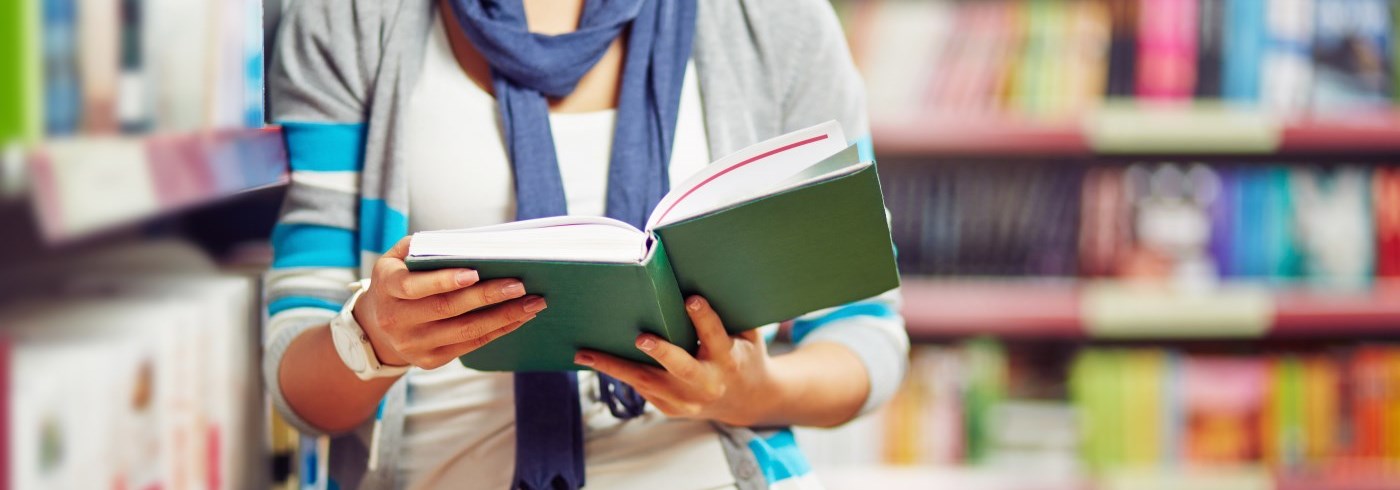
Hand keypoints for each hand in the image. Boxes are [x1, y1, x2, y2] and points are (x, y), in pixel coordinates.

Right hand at [353, 237, 547, 369]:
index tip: (475, 272)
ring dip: (503, 317)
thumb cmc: (398, 280)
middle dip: (487, 296)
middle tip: (520, 285)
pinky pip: (471, 345)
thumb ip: (423, 248)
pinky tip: (520, 317)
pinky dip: (499, 330)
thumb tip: (469, 243)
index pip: (414, 286)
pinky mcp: (431, 361)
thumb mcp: (396, 259)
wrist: (376, 328)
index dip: (444, 280)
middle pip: (447, 309)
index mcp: (388, 288)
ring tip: (533, 302)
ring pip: (465, 331)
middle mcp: (397, 320)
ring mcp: (414, 345)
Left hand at [574, 296, 778, 426]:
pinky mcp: (670, 408)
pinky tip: (595, 360)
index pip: (716, 337)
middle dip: (662, 353)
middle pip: (682, 369)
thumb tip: (704, 273)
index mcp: (729, 359)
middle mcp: (707, 382)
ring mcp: (687, 400)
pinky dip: (619, 373)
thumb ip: (731, 312)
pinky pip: (642, 388)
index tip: (691, 299)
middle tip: (641, 338)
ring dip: (614, 367)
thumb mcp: (747, 334)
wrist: (745, 400)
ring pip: (648, 382)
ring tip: (584, 353)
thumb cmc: (743, 353)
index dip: (704, 319)